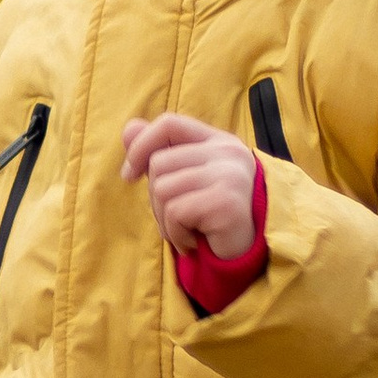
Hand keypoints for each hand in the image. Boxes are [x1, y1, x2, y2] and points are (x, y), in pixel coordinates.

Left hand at [120, 115, 257, 259]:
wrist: (249, 254)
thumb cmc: (212, 218)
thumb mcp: (186, 181)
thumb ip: (160, 153)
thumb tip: (128, 130)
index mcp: (218, 141)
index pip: (169, 124)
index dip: (141, 146)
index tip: (129, 176)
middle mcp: (227, 153)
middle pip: (158, 163)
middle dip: (155, 199)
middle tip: (177, 219)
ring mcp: (229, 175)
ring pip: (162, 190)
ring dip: (165, 221)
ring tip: (186, 232)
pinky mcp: (226, 202)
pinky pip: (175, 213)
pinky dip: (176, 234)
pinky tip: (193, 242)